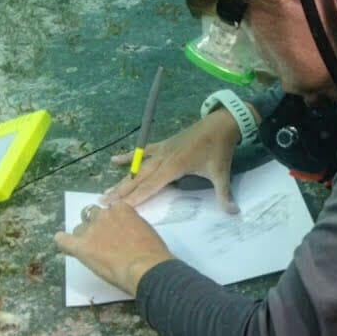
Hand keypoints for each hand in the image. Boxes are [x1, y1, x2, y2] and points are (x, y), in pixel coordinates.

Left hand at [54, 202, 175, 295]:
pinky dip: (62, 242)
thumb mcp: (146, 231)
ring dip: (84, 237)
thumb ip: (132, 226)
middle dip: (96, 226)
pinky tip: (65, 246)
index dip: (110, 221)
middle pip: (92, 216)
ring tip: (92, 251)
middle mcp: (104, 214)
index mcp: (122, 209)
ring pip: (80, 228)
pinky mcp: (81, 246)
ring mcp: (91, 229)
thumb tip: (126, 234)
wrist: (146, 268)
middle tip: (103, 242)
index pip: (109, 209)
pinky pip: (63, 240)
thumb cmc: (153, 254)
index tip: (114, 231)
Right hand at [102, 108, 246, 213]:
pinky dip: (129, 156)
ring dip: (123, 179)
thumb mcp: (222, 173)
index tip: (120, 209)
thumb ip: (224, 194)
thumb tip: (233, 212)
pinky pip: (143, 152)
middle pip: (138, 178)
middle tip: (103, 203)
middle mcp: (163, 158)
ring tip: (106, 191)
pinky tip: (114, 160)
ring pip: (138, 168)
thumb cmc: (219, 149)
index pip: (151, 186)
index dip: (135, 198)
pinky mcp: (164, 144)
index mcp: (174, 166)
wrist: (220, 123)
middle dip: (121, 191)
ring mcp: (162, 150)